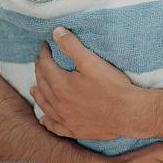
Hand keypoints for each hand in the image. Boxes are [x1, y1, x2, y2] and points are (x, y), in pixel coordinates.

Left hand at [31, 26, 146, 139]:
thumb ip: (72, 45)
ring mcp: (65, 119)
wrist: (127, 113)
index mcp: (61, 85)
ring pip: (45, 105)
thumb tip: (56, 32)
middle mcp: (58, 103)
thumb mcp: (91, 61)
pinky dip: (46, 121)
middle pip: (42, 84)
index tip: (45, 45)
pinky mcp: (74, 130)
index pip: (45, 66)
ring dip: (38, 93)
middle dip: (40, 70)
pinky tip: (44, 119)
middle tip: (41, 61)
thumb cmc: (111, 86)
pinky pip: (54, 126)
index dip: (44, 53)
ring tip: (34, 87)